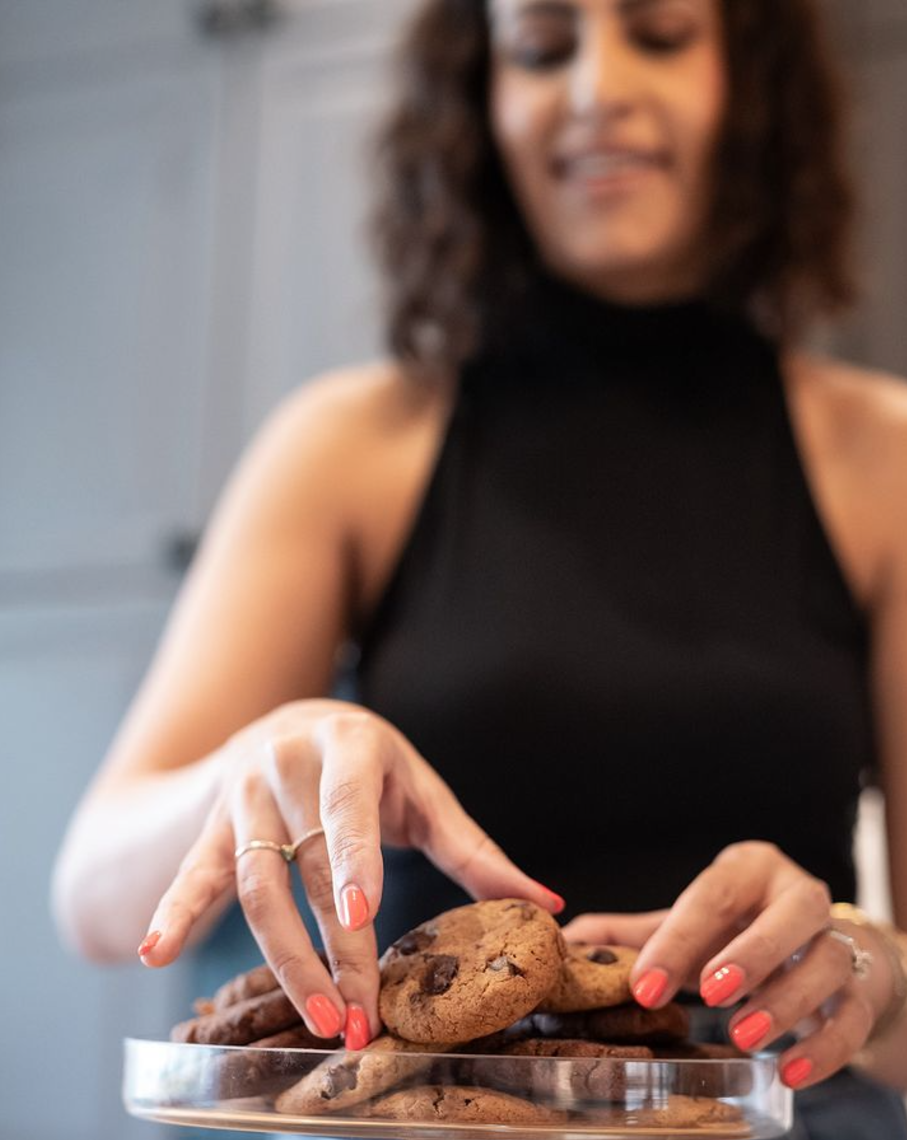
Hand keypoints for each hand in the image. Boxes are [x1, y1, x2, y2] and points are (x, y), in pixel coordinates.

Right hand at [135, 699, 563, 1046]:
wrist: (288, 722)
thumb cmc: (368, 765)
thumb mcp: (421, 790)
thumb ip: (475, 849)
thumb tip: (548, 904)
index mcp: (349, 747)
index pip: (350, 809)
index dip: (355, 859)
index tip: (362, 913)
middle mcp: (288, 767)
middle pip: (307, 867)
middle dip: (332, 948)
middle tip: (358, 1016)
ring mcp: (244, 798)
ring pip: (256, 885)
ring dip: (282, 958)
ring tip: (316, 1018)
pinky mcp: (213, 828)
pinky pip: (194, 873)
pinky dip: (175, 910)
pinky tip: (155, 953)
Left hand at [567, 842, 888, 1089]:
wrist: (820, 950)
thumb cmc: (741, 932)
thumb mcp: (692, 926)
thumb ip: (636, 933)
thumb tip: (568, 938)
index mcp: (749, 870)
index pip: (713, 896)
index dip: (677, 940)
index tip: (644, 985)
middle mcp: (800, 895)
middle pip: (788, 915)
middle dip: (748, 954)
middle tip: (708, 995)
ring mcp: (838, 940)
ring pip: (826, 963)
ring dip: (785, 1002)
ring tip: (742, 1035)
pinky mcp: (863, 988)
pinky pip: (853, 1017)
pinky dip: (824, 1046)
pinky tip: (787, 1070)